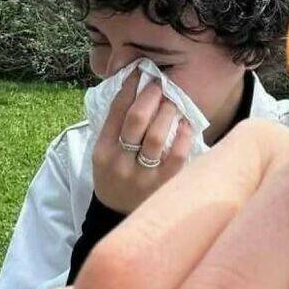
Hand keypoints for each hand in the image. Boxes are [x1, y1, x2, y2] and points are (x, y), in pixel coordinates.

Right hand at [93, 67, 192, 213]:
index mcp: (102, 151)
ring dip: (167, 112)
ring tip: (173, 101)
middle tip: (160, 84)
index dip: (129, 88)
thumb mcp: (105, 155)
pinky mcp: (162, 185)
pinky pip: (176, 157)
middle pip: (136, 120)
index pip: (115, 112)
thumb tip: (133, 90)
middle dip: (150, 96)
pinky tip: (186, 124)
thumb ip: (115, 128)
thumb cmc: (115, 177)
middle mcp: (119, 162)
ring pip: (156, 136)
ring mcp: (141, 175)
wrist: (118, 216)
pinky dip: (182, 137)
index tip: (140, 72)